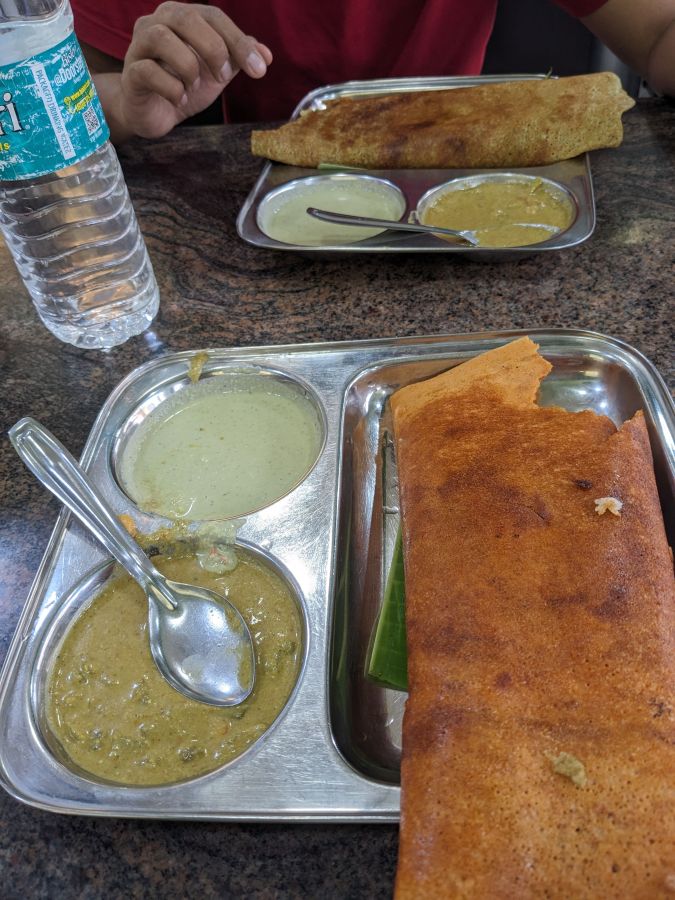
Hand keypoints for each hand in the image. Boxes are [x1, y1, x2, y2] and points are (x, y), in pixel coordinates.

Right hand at [118, 1, 272, 138]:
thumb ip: (238, 59)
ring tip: (194, 87)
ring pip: (163, 39)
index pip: (214, 16)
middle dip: (214, 49)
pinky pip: (148, 71)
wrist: (154, 113)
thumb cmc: (184, 84)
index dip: (239, 41)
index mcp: (182, 17)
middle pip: (187, 18)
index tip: (260, 69)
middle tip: (223, 77)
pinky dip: (171, 89)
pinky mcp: (131, 73)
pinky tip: (179, 100)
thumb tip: (266, 55)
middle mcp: (157, 22)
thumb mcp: (217, 71)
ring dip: (188, 67)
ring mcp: (139, 45)